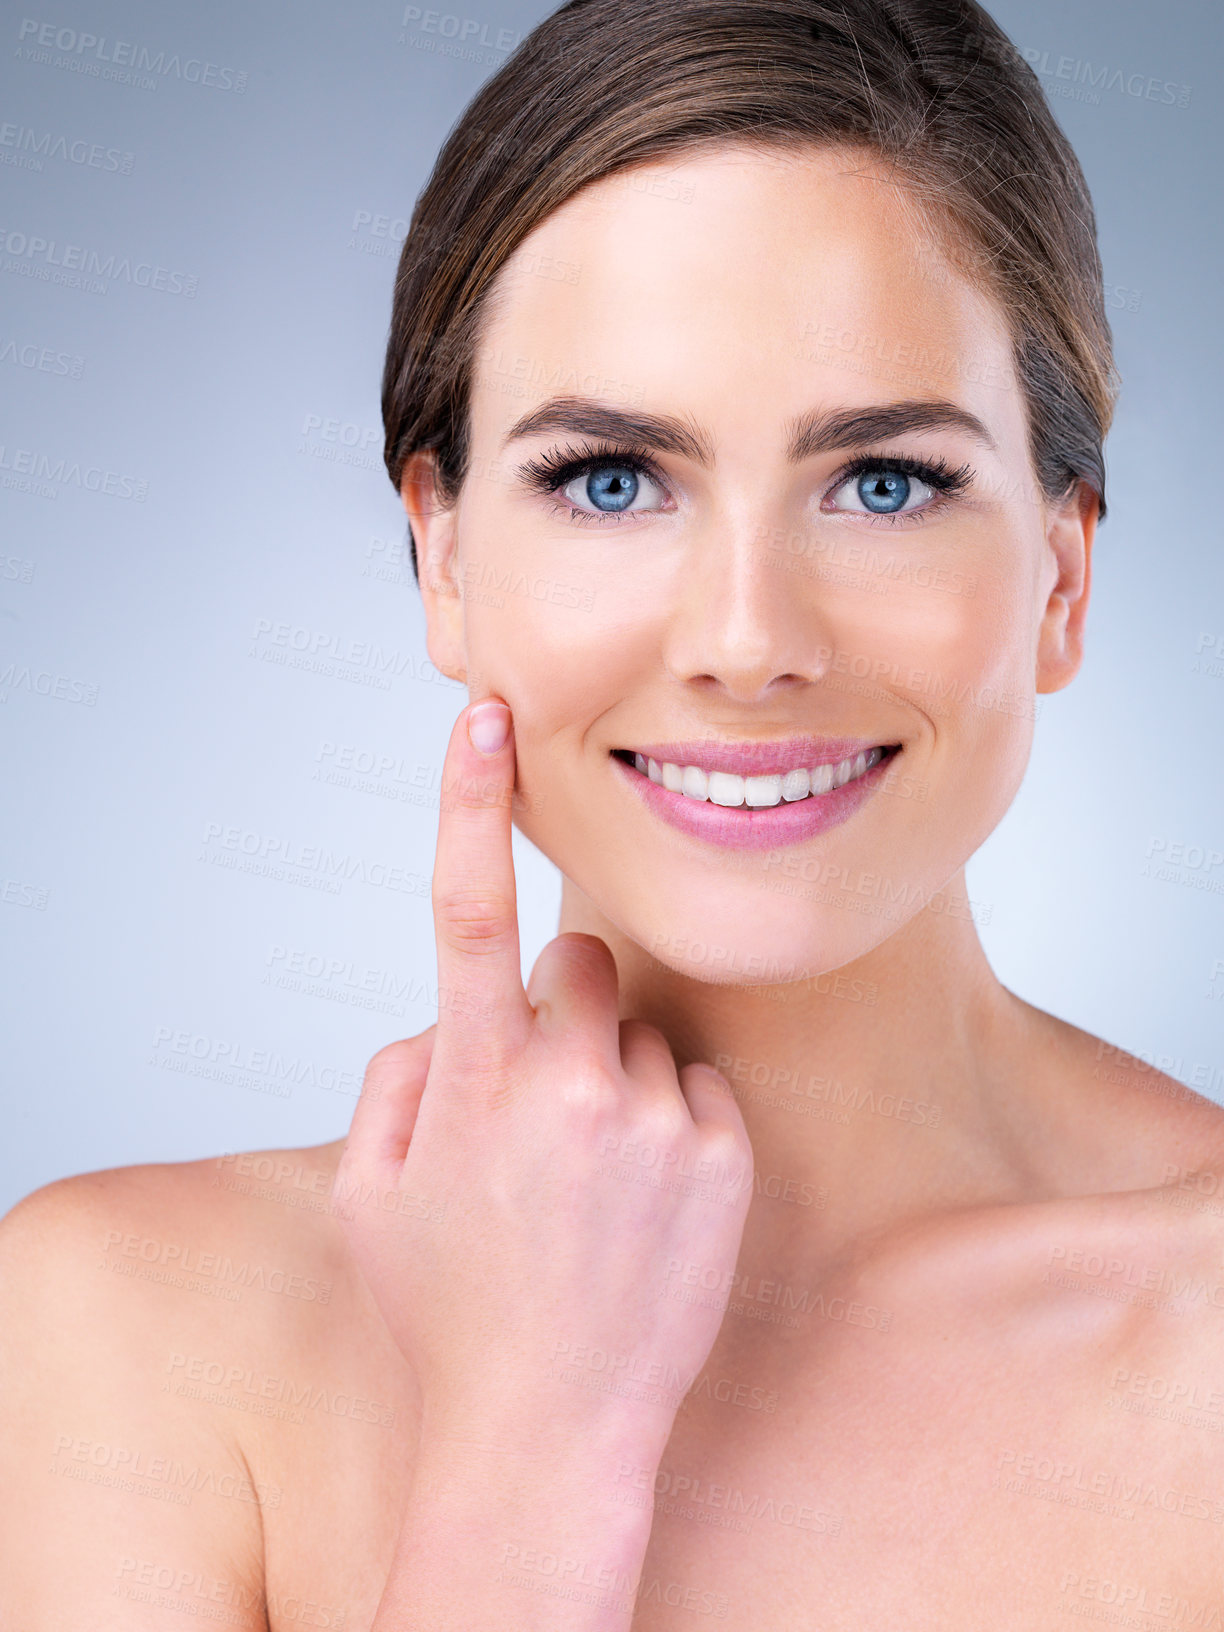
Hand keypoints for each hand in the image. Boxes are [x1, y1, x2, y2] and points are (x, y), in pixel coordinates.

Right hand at [333, 696, 753, 1442]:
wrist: (546, 1432)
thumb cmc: (445, 1311)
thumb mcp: (368, 1195)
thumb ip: (395, 1077)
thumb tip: (446, 1020)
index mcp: (470, 1077)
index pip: (464, 907)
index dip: (465, 800)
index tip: (484, 713)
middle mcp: (567, 1079)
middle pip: (579, 960)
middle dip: (559, 1009)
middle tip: (541, 1108)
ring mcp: (652, 1116)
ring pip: (639, 1032)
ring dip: (614, 1082)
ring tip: (591, 1187)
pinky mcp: (721, 1152)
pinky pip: (694, 1086)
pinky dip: (671, 1125)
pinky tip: (643, 1206)